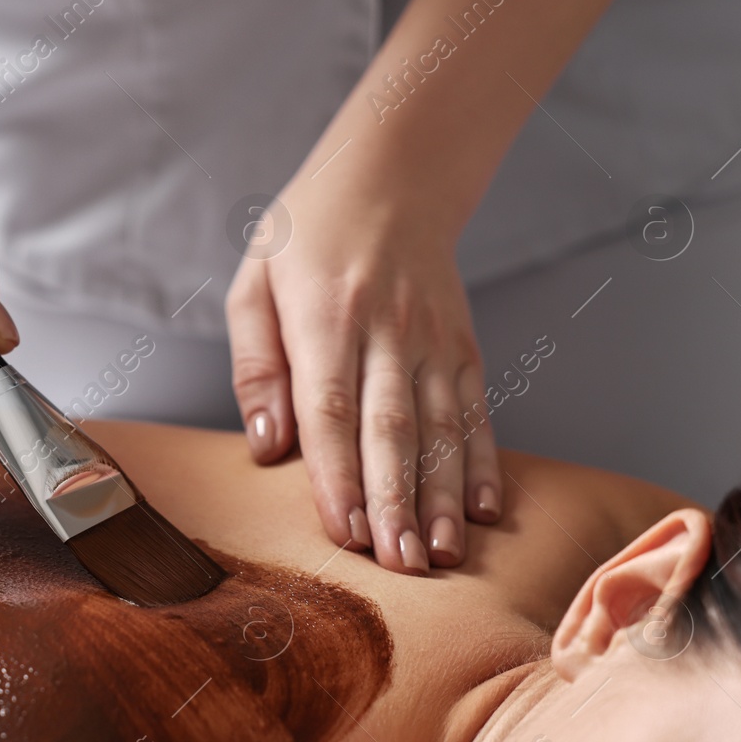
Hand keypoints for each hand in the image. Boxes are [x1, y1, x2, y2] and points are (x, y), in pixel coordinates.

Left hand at [225, 175, 501, 573]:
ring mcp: (431, 339)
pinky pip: (476, 410)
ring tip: (442, 555)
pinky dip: (484, 462)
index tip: (343, 531)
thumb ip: (257, 366)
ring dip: (442, 496)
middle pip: (392, 427)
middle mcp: (385, 329)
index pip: (331, 407)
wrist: (393, 175)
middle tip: (399, 567)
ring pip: (441, 427)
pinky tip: (484, 510)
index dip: (338, 473)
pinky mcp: (462, 346)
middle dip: (396, 502)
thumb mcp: (256, 282)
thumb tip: (267, 447)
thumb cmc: (307, 236)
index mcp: (324, 315)